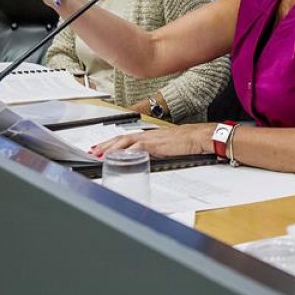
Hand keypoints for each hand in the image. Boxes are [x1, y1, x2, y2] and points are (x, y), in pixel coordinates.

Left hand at [92, 123, 213, 157]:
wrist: (200, 136)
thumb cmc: (189, 142)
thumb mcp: (169, 147)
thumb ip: (157, 152)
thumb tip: (149, 159)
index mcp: (151, 136)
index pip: (128, 138)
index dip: (114, 142)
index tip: (103, 147)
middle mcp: (149, 135)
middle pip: (122, 138)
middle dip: (107, 144)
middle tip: (94, 150)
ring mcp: (152, 139)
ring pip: (126, 141)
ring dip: (112, 147)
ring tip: (101, 153)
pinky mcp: (156, 145)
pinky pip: (138, 147)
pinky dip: (127, 151)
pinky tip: (119, 156)